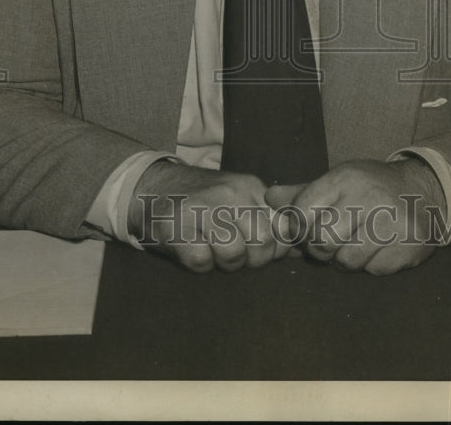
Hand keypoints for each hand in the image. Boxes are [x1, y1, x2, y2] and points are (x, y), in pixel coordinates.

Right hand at [128, 161, 293, 273]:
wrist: (152, 187)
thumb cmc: (202, 201)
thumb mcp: (238, 199)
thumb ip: (268, 220)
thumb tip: (299, 250)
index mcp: (250, 186)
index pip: (283, 224)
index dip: (277, 247)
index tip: (263, 250)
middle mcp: (229, 194)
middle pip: (263, 241)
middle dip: (253, 258)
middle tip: (236, 252)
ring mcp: (202, 209)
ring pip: (234, 254)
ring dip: (224, 262)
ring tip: (212, 249)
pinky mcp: (177, 228)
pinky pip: (201, 261)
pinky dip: (199, 263)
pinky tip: (193, 248)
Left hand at [264, 158, 443, 275]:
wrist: (425, 192)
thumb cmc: (369, 188)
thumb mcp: (337, 181)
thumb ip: (302, 193)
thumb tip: (268, 198)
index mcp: (345, 178)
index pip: (303, 211)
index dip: (299, 228)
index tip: (306, 230)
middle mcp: (368, 198)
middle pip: (322, 241)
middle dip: (319, 249)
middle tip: (328, 244)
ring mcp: (390, 223)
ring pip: (347, 261)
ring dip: (344, 259)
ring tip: (353, 244)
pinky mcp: (407, 247)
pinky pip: (373, 270)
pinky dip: (370, 264)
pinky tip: (377, 248)